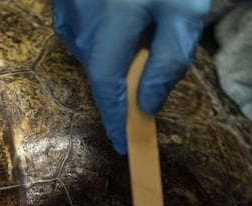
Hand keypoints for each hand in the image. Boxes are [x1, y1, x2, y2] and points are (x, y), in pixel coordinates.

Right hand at [53, 0, 207, 153]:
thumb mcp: (183, 11)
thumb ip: (169, 59)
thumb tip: (147, 105)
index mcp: (110, 24)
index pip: (107, 86)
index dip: (114, 119)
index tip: (123, 145)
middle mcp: (81, 19)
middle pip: (99, 68)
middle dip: (121, 78)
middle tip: (152, 53)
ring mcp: (67, 6)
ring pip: (87, 49)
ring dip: (110, 52)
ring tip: (139, 28)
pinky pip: (78, 28)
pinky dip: (96, 35)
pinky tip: (118, 17)